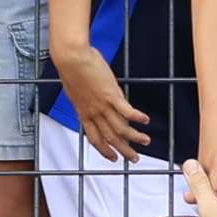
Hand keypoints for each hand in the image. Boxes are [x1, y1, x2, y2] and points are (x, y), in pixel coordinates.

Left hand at [56, 38, 147, 162]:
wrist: (71, 58)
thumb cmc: (71, 68)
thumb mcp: (77, 89)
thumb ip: (86, 98)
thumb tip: (95, 98)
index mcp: (83, 113)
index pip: (95, 138)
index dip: (104, 150)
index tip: (112, 157)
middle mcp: (94, 113)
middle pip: (110, 138)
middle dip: (123, 150)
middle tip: (134, 158)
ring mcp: (103, 105)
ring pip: (120, 128)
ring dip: (134, 137)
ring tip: (145, 141)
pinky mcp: (111, 95)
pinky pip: (127, 111)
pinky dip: (137, 117)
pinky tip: (146, 120)